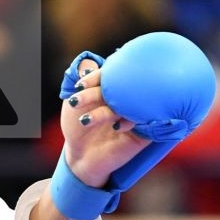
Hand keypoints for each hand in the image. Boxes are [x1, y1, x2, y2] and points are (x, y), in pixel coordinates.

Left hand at [59, 58, 150, 189]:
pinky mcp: (144, 133)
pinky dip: (131, 121)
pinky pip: (146, 121)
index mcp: (113, 87)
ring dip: (108, 110)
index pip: (111, 74)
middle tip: (79, 99)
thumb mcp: (72, 102)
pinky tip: (116, 127)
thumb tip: (86, 62)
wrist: (80, 157)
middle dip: (99, 92)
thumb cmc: (76, 128)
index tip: (79, 86)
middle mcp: (126, 99)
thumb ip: (78, 80)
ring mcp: (136, 114)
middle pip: (120, 87)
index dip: (96, 77)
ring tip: (86, 120)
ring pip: (130, 104)